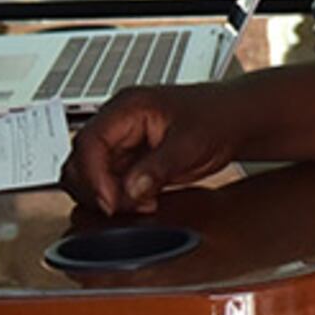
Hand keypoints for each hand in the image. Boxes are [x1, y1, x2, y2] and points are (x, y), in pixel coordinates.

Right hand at [62, 80, 245, 213]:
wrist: (234, 120)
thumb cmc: (217, 117)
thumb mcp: (191, 143)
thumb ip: (159, 167)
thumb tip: (131, 190)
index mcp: (127, 107)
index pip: (89, 142)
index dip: (93, 176)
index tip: (110, 202)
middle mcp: (117, 124)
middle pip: (80, 161)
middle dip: (97, 190)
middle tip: (126, 207)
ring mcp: (121, 143)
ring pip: (89, 177)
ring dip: (107, 197)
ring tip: (141, 203)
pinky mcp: (129, 161)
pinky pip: (108, 184)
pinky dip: (119, 200)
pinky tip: (145, 202)